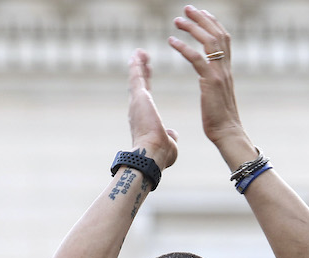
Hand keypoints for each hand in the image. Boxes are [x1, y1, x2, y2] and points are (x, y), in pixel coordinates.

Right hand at [127, 49, 177, 169]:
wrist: (152, 155)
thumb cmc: (160, 155)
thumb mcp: (169, 143)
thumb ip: (170, 136)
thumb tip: (173, 135)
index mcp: (144, 118)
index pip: (145, 95)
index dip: (146, 82)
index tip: (147, 71)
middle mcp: (136, 109)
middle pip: (138, 84)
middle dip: (140, 70)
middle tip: (141, 56)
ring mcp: (136, 103)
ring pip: (136, 78)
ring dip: (137, 64)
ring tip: (139, 52)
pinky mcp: (138, 97)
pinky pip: (136, 76)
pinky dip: (136, 65)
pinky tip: (137, 54)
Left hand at [168, 6, 245, 148]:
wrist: (228, 133)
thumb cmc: (220, 120)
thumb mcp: (218, 95)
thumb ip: (214, 82)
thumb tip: (209, 79)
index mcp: (227, 70)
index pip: (224, 39)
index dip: (213, 23)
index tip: (201, 13)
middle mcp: (225, 68)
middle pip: (217, 34)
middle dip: (202, 19)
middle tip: (186, 8)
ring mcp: (219, 74)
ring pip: (208, 42)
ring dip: (192, 28)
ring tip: (177, 21)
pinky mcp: (211, 82)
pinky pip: (197, 59)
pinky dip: (184, 47)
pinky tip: (172, 41)